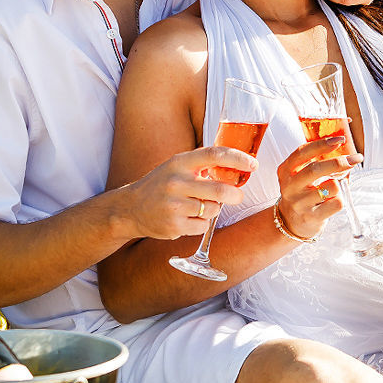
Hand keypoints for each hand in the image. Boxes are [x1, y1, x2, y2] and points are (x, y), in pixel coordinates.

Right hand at [121, 146, 252, 240]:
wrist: (130, 209)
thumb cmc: (161, 184)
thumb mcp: (177, 166)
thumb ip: (202, 165)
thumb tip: (239, 166)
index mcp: (180, 163)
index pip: (214, 155)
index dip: (238, 159)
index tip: (253, 164)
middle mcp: (176, 182)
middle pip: (221, 190)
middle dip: (236, 195)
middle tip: (237, 196)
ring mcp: (174, 205)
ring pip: (213, 210)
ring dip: (213, 210)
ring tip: (198, 207)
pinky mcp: (174, 225)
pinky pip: (203, 226)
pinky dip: (201, 223)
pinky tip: (187, 218)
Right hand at [275, 133, 360, 240]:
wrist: (291, 222)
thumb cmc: (302, 192)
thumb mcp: (300, 174)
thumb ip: (315, 161)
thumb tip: (345, 151)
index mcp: (286, 170)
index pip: (303, 152)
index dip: (322, 144)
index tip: (340, 139)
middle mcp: (290, 186)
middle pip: (316, 169)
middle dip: (339, 162)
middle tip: (355, 159)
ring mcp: (299, 203)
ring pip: (332, 186)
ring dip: (339, 185)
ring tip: (332, 190)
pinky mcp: (311, 217)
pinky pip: (337, 203)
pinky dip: (340, 200)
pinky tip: (331, 203)